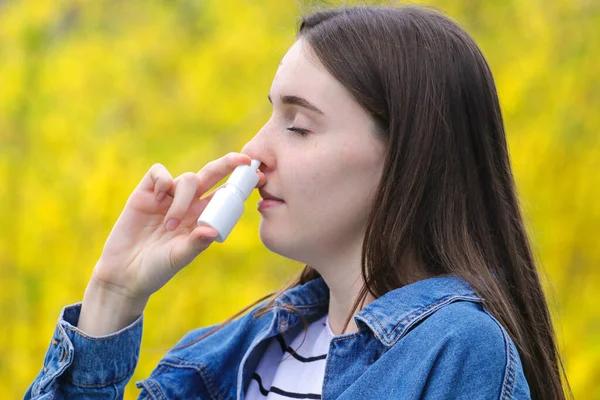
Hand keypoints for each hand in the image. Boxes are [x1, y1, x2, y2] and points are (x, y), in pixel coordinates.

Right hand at [89, 152, 264, 302]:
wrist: (124, 274)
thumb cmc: (156, 269)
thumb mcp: (178, 258)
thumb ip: (195, 244)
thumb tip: (212, 232)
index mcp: (202, 218)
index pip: (224, 195)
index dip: (239, 184)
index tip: (258, 176)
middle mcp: (188, 204)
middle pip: (211, 175)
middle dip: (227, 164)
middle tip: (242, 159)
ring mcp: (167, 197)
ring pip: (186, 179)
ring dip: (182, 199)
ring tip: (170, 225)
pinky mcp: (145, 193)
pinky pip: (158, 173)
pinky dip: (162, 181)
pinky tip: (158, 198)